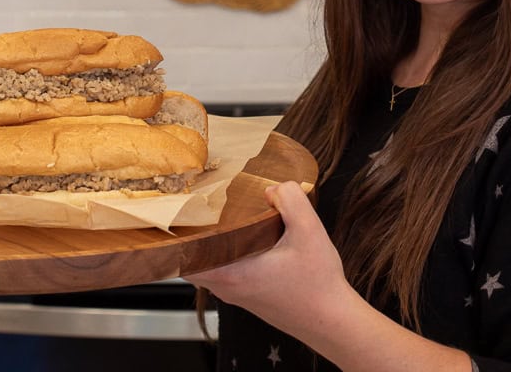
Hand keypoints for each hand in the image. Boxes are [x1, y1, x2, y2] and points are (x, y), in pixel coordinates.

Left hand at [186, 180, 356, 338]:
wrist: (332, 321)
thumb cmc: (318, 284)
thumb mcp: (309, 230)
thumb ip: (290, 198)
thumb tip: (272, 189)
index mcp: (230, 273)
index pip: (182, 256)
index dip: (178, 233)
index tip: (183, 210)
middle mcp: (226, 288)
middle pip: (192, 259)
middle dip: (195, 233)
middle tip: (204, 208)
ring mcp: (236, 295)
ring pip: (209, 266)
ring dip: (213, 244)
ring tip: (226, 219)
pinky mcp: (249, 297)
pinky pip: (225, 272)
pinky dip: (227, 255)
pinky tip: (248, 239)